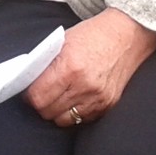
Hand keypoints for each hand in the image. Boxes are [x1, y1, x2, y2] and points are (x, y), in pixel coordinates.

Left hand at [25, 8, 155, 126]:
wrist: (128, 34)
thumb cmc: (93, 34)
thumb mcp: (63, 42)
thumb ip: (46, 65)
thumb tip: (28, 84)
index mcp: (69, 67)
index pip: (38, 97)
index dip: (29, 96)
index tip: (29, 91)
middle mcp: (84, 86)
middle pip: (48, 112)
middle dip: (41, 104)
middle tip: (42, 94)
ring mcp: (98, 98)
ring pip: (64, 120)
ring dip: (57, 111)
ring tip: (58, 97)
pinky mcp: (108, 105)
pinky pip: (82, 119)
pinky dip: (75, 112)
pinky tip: (75, 97)